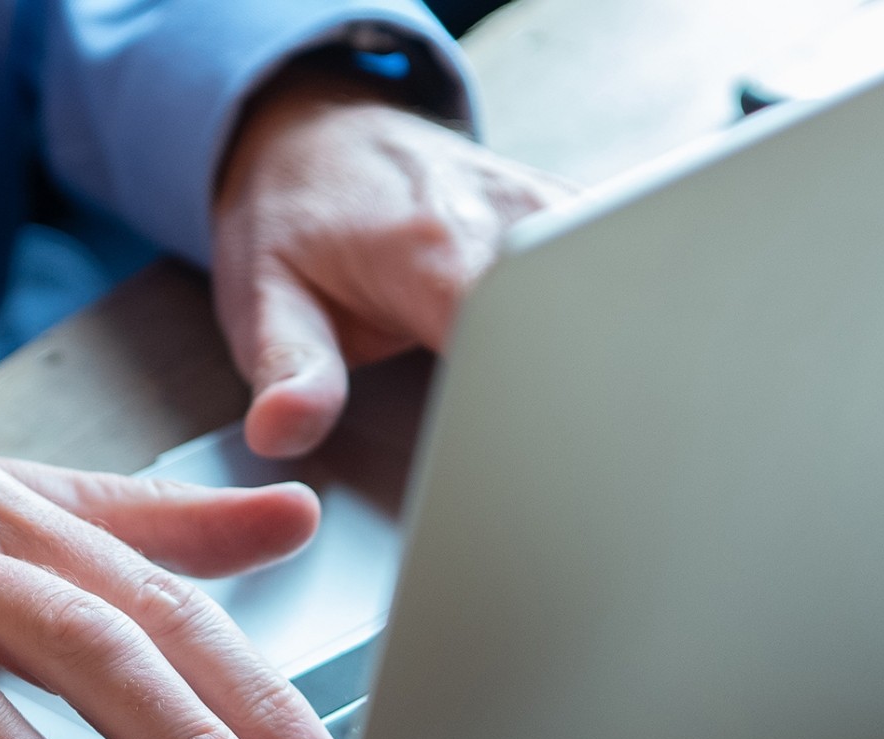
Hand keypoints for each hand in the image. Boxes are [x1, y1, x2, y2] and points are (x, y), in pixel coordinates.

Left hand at [213, 76, 575, 458]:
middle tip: (561, 459)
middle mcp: (506, 218)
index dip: (519, 405)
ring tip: (584, 420)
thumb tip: (282, 428)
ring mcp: (552, 208)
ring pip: (612, 293)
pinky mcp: (578, 211)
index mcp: (430, 248)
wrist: (322, 134)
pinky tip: (591, 368)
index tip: (513, 458)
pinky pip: (616, 270)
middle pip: (577, 321)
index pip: (507, 337)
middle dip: (576, 396)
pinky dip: (610, 324)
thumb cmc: (295, 219)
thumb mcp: (267, 297)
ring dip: (602, 359)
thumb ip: (290, 368)